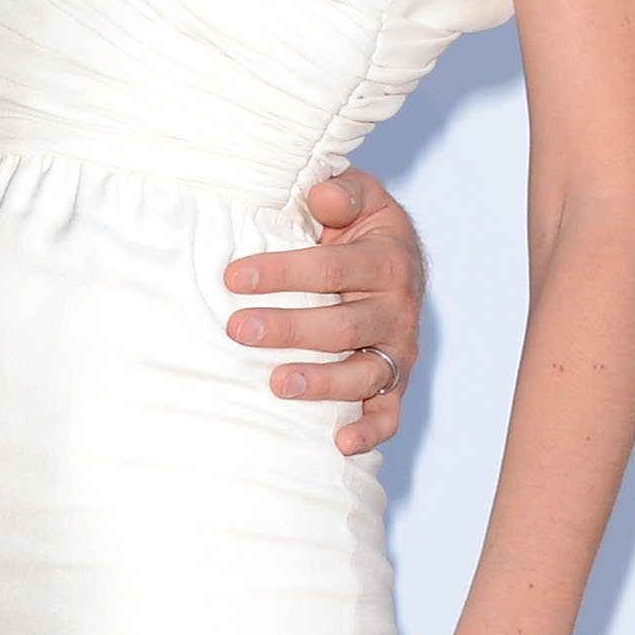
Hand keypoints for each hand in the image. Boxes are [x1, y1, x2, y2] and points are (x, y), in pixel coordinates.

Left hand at [226, 165, 425, 453]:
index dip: (281, 273)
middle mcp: (397, 309)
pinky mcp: (395, 384)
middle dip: (287, 329)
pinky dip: (369, 432)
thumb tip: (321, 197)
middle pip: (341, 326)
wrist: (401, 262)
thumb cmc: (363, 229)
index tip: (233, 277)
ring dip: (320, 381)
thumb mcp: (361, 196)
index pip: (330, 269)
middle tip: (237, 330)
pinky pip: (388, 414)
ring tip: (276, 383)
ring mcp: (397, 351)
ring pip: (362, 373)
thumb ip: (341, 192)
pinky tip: (341, 443)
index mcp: (386, 259)